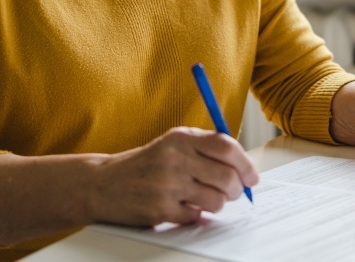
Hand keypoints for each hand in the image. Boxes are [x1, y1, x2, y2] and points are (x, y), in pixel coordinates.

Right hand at [88, 127, 258, 225]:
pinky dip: (195, 215)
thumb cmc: (145, 164)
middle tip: (232, 192)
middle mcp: (175, 158)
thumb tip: (244, 167)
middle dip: (236, 189)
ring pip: (216, 200)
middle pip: (226, 176)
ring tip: (205, 199)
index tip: (251, 177)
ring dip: (217, 204)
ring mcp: (167, 185)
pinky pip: (196, 216)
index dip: (245, 164)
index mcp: (181, 138)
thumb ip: (205, 149)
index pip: (226, 147)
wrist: (102, 184)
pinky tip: (183, 206)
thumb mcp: (173, 144)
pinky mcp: (160, 209)